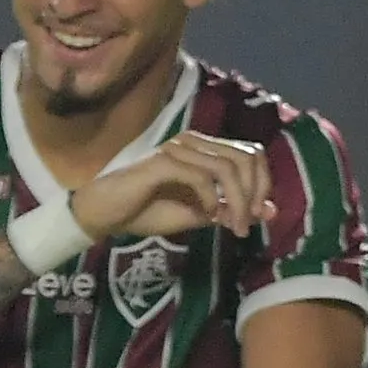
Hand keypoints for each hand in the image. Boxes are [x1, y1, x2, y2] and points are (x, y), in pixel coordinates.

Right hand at [69, 132, 275, 241]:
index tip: (255, 215)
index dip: (263, 183)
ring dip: (237, 199)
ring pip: (228, 166)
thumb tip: (268, 211)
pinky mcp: (163, 162)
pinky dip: (211, 198)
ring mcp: (177, 150)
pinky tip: (205, 214)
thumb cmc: (141, 212)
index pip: (251, 153)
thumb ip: (228, 210)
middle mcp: (193, 142)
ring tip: (231, 225)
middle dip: (255, 191)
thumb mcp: (194, 214)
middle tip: (245, 223)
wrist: (99, 215)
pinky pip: (202, 176)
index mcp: (203, 149)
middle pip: (247, 156)